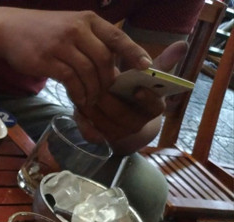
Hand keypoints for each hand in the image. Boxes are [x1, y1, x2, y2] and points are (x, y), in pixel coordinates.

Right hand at [0, 10, 150, 105]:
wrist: (10, 29)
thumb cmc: (44, 31)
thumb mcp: (71, 25)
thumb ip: (91, 39)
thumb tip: (113, 61)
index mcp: (88, 20)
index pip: (116, 37)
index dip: (133, 52)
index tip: (145, 67)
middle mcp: (76, 29)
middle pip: (103, 58)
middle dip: (108, 79)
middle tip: (109, 94)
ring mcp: (61, 44)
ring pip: (87, 71)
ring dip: (93, 89)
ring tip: (93, 100)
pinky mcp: (46, 60)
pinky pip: (69, 80)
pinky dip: (78, 92)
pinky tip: (79, 99)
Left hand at [73, 41, 187, 153]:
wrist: (123, 111)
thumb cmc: (136, 88)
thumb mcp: (149, 75)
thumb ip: (162, 62)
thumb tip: (181, 45)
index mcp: (153, 108)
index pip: (154, 107)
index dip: (147, 99)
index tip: (138, 89)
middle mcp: (136, 124)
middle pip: (122, 115)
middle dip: (110, 100)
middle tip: (98, 85)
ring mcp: (118, 133)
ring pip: (104, 123)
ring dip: (93, 108)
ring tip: (83, 91)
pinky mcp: (101, 138)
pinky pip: (91, 133)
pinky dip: (84, 121)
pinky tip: (78, 107)